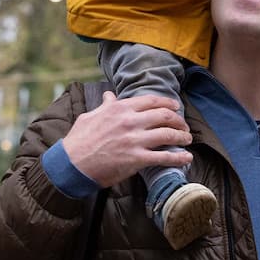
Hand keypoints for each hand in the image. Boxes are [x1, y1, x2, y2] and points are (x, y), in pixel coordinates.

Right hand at [63, 92, 191, 186]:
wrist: (71, 164)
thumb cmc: (79, 140)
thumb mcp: (90, 116)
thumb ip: (105, 106)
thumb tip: (109, 95)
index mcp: (120, 109)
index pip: (151, 101)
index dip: (168, 102)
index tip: (175, 106)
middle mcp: (130, 121)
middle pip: (164, 115)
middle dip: (178, 120)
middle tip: (184, 125)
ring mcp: (134, 140)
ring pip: (167, 134)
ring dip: (182, 136)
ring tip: (188, 139)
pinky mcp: (136, 159)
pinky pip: (163, 157)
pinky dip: (178, 157)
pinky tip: (187, 158)